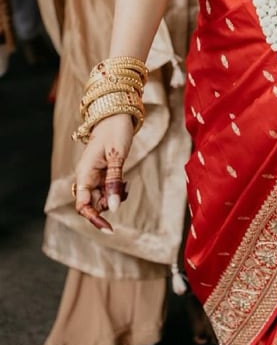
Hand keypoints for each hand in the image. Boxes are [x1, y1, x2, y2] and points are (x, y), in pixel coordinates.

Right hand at [73, 114, 133, 231]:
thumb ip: (114, 182)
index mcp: (84, 173)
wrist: (117, 115)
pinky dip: (117, 190)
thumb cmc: (115, 132)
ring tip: (126, 183)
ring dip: (114, 196)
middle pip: (93, 204)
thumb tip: (112, 207)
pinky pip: (108, 189)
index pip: (83, 205)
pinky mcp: (103, 173)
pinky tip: (125, 182)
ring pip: (102, 198)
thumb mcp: (117, 157)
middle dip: (108, 204)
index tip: (110, 229)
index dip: (94, 219)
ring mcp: (94, 175)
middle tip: (124, 189)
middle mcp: (86, 177)